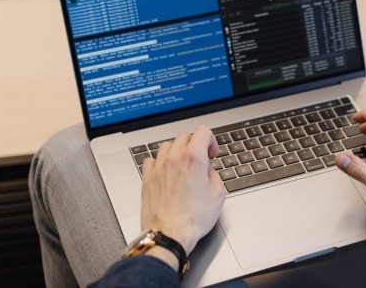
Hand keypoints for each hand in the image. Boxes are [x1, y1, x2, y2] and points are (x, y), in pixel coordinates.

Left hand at [141, 126, 224, 256]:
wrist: (170, 235)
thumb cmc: (193, 219)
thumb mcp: (218, 195)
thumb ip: (214, 174)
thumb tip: (208, 170)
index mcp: (194, 159)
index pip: (202, 131)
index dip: (211, 140)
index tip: (212, 153)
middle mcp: (174, 159)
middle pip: (184, 136)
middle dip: (195, 145)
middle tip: (200, 159)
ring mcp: (158, 168)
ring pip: (167, 146)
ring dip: (177, 152)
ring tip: (183, 165)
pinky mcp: (147, 179)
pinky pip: (151, 160)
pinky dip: (160, 162)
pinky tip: (166, 172)